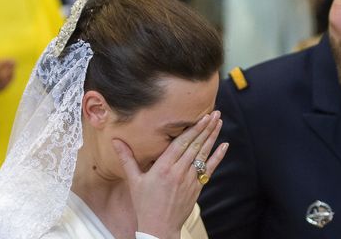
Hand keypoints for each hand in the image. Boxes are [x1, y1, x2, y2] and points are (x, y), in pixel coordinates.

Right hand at [112, 111, 227, 238]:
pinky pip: (209, 169)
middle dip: (206, 128)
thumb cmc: (144, 204)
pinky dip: (218, 156)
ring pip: (203, 154)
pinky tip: (225, 145)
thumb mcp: (134, 180)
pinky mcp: (197, 187)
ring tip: (219, 122)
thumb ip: (127, 158)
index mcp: (163, 168)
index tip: (202, 117)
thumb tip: (115, 140)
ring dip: (212, 137)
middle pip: (195, 145)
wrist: (158, 228)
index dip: (193, 129)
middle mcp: (179, 172)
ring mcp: (190, 180)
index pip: (181, 143)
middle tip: (215, 113)